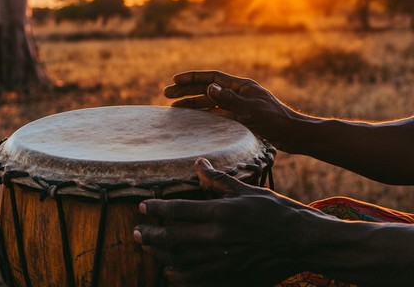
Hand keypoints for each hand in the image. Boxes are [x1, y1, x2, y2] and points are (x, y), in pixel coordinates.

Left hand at [134, 158, 318, 285]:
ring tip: (148, 248)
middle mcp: (218, 239)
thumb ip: (219, 180)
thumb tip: (199, 164)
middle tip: (136, 231)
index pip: (179, 211)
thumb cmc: (276, 211)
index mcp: (221, 213)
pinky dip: (179, 275)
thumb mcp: (247, 190)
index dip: (157, 208)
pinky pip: (197, 279)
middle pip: (173, 238)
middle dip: (151, 234)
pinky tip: (171, 269)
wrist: (303, 242)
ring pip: (181, 261)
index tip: (143, 206)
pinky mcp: (230, 275)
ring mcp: (223, 261)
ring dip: (160, 255)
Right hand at [164, 70, 300, 151]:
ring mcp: (239, 106)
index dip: (192, 78)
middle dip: (187, 90)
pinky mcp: (241, 118)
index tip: (175, 80)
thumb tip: (209, 86)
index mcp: (241, 86)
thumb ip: (229, 100)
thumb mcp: (251, 111)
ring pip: (209, 102)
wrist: (294, 135)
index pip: (211, 77)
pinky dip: (203, 116)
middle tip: (166, 94)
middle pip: (207, 88)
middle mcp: (238, 93)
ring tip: (174, 109)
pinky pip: (216, 114)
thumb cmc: (276, 121)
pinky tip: (193, 121)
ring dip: (192, 104)